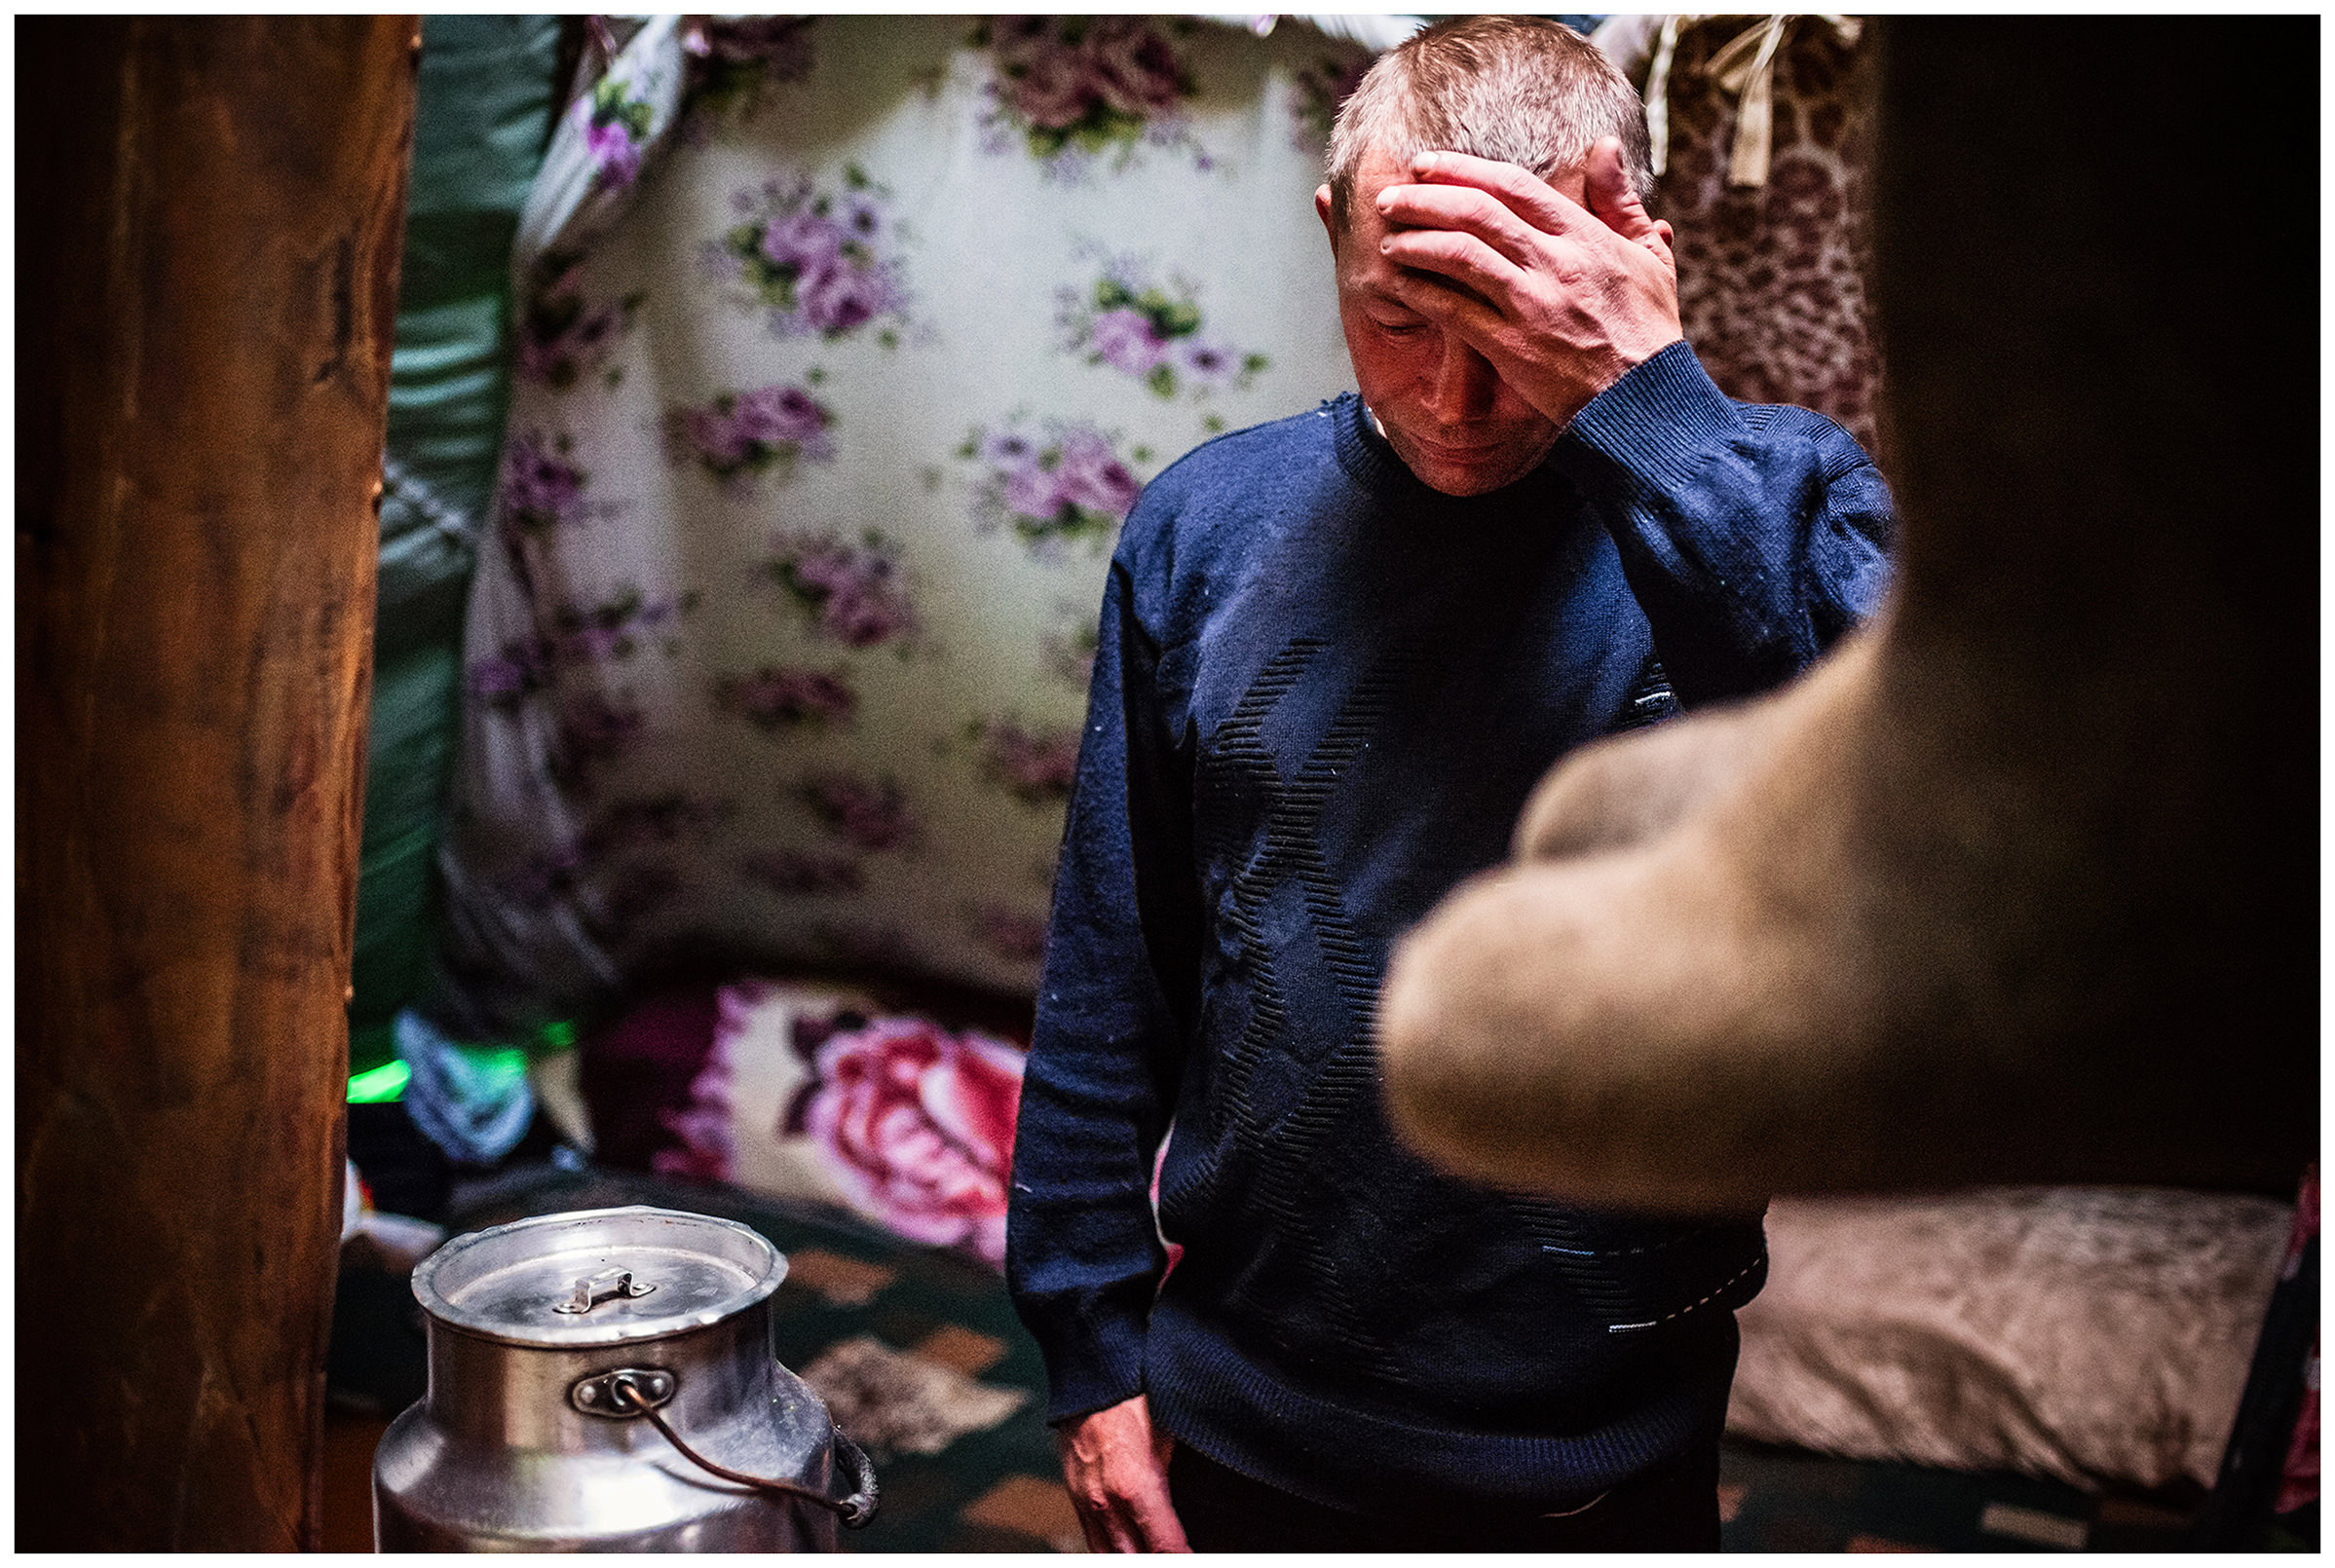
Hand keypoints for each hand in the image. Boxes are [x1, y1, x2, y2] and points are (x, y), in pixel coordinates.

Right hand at [1054, 1393, 1189, 1552]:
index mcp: (1135, 1487)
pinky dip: (1112, 1550)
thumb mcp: (1167, 1440)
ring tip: (1154, 1552)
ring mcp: (1085, 1501)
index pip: (1166, 1548)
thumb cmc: (1134, 1399)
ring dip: (1134, 1556)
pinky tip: (1129, 1547)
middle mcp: (1106, 1502)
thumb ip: (1173, 1486)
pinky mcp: (1073, 1495)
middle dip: (1159, 1559)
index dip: (1184, 1558)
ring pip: (1109, 1556)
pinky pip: (1092, 1540)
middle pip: (1136, 1559)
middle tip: (1178, 1552)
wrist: (1090, 1375)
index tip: (1196, 1557)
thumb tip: (1190, 1517)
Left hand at [1375, 138, 1682, 429]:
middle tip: (1389, 198)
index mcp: (1583, 236)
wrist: (1645, 399)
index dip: (1462, 169)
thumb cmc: (1648, 330)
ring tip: (1387, 241)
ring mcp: (1532, 305)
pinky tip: (1397, 285)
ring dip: (1416, 243)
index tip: (1426, 163)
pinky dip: (1421, 292)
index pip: (1513, 185)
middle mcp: (1554, 263)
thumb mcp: (1648, 256)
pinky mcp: (1512, 346)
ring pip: (1461, 255)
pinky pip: (1455, 310)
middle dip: (1425, 200)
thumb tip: (1604, 146)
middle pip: (1478, 212)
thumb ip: (1620, 200)